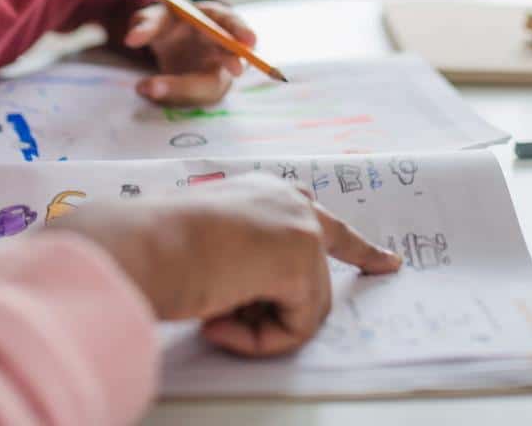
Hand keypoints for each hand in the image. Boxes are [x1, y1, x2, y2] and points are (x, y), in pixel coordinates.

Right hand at [63, 174, 400, 355]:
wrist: (143, 244)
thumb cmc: (156, 248)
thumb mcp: (210, 246)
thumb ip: (248, 261)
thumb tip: (266, 297)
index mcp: (261, 193)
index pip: (315, 215)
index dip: (356, 243)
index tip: (388, 259)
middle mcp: (287, 200)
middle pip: (330, 256)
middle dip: (340, 274)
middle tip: (366, 273)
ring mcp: (300, 227)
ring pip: (305, 307)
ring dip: (261, 327)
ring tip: (215, 315)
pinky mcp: (302, 257)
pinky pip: (296, 326)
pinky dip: (260, 339)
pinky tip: (220, 318)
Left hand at [123, 0, 256, 106]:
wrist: (170, 40)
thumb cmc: (170, 22)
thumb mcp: (157, 16)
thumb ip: (147, 24)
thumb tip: (131, 39)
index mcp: (216, 19)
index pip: (234, 24)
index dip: (243, 32)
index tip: (250, 42)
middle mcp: (222, 48)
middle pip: (233, 60)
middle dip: (228, 66)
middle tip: (231, 71)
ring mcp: (216, 72)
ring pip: (208, 86)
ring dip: (181, 89)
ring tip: (145, 86)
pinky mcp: (203, 90)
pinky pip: (191, 97)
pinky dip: (170, 95)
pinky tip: (148, 89)